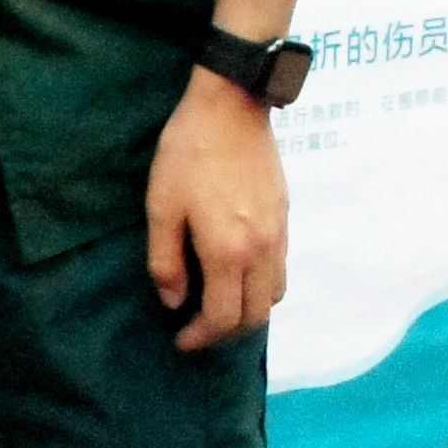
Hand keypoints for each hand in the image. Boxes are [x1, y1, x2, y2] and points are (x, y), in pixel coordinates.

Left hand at [146, 67, 288, 350]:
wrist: (232, 107)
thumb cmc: (188, 152)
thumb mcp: (161, 206)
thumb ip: (166, 260)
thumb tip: (173, 300)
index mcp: (227, 251)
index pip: (222, 316)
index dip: (200, 337)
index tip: (181, 340)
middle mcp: (261, 250)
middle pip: (255, 316)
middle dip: (225, 332)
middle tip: (197, 330)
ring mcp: (278, 234)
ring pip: (274, 296)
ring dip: (248, 311)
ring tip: (218, 305)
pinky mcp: (285, 218)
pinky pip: (280, 270)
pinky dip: (261, 287)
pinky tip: (235, 274)